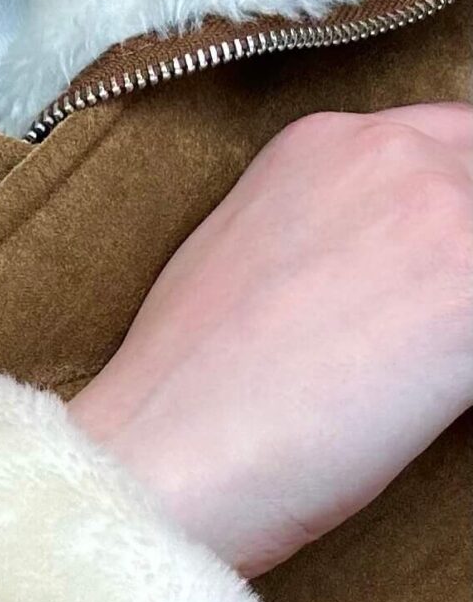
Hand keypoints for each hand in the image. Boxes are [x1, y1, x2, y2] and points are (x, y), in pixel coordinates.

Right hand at [67, 102, 472, 577]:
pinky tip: (427, 408)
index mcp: (323, 143)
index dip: (446, 224)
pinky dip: (466, 377)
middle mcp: (387, 153)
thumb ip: (324, 231)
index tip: (427, 284)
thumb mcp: (240, 258)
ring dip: (462, 325)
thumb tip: (379, 272)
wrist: (160, 457)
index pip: (445, 150)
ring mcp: (440, 215)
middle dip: (458, 273)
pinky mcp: (471, 297)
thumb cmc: (183, 397)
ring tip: (415, 382)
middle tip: (422, 339)